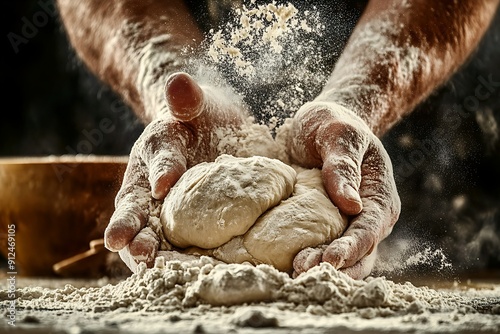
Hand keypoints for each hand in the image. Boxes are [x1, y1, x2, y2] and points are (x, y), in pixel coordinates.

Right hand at [104, 72, 247, 271]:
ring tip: (148, 267)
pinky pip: (174, 244)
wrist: (206, 130)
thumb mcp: (193, 102)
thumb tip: (179, 83)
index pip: (154, 162)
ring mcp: (163, 207)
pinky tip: (183, 274)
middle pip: (135, 207)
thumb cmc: (198, 115)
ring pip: (148, 231)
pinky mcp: (181, 224)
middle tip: (129, 245)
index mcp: (152, 152)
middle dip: (131, 227)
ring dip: (145, 250)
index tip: (163, 187)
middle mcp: (149, 184)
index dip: (160, 172)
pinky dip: (175, 259)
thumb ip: (186, 97)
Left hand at [289, 101, 400, 278]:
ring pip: (344, 258)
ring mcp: (350, 224)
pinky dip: (312, 259)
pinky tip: (288, 265)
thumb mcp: (338, 134)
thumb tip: (352, 205)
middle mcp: (370, 216)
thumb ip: (343, 165)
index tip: (330, 260)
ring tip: (293, 273)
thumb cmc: (333, 124)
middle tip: (302, 272)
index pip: (370, 229)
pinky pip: (325, 249)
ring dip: (321, 268)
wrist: (324, 125)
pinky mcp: (330, 226)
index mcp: (379, 195)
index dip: (352, 247)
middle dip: (334, 266)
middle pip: (360, 253)